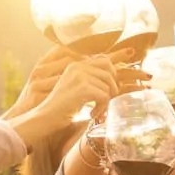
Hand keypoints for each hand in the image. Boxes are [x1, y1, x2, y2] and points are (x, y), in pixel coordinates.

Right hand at [3, 46, 136, 119]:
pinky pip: (104, 96)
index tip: (131, 56)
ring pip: (108, 85)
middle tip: (107, 100)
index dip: (118, 58)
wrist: (44, 118)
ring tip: (95, 111)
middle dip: (114, 86)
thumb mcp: (76, 91)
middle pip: (110, 69)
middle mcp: (77, 66)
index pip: (103, 57)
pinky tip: (91, 114)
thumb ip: (90, 82)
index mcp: (76, 64)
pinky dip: (101, 108)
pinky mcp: (82, 88)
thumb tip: (112, 84)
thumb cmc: (61, 109)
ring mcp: (79, 75)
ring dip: (105, 102)